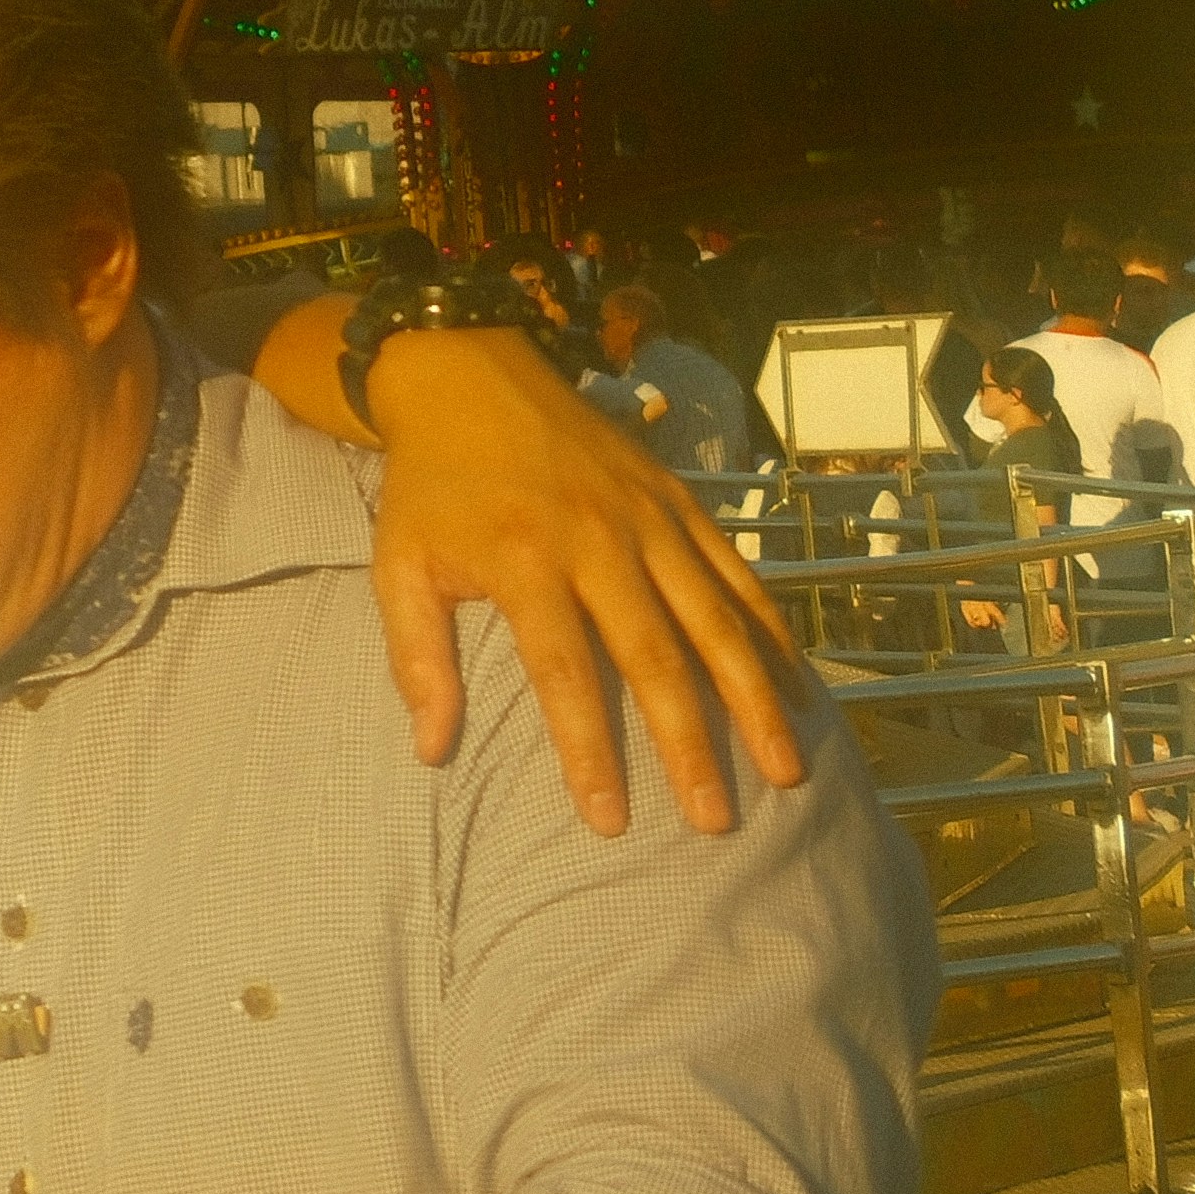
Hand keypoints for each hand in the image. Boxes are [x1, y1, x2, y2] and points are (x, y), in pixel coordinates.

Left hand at [349, 319, 800, 832]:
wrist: (468, 373)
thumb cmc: (431, 485)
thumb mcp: (398, 564)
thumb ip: (416, 658)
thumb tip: (431, 750)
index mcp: (523, 561)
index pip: (563, 675)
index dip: (590, 751)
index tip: (611, 820)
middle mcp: (597, 542)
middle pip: (656, 657)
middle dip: (691, 744)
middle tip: (716, 820)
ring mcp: (649, 519)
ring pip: (717, 621)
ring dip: (754, 700)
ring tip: (786, 771)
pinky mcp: (680, 501)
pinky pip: (738, 575)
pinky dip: (771, 634)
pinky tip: (796, 691)